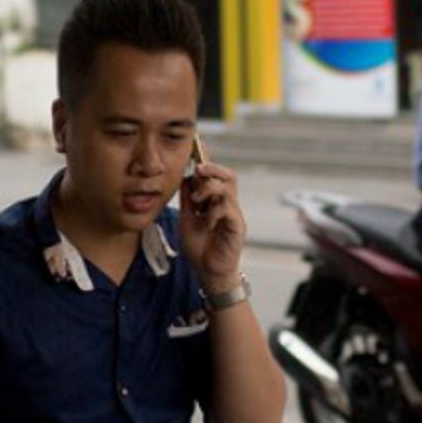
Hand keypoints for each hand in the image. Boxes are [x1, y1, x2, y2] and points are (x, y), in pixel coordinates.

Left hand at [180, 162, 246, 291]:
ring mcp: (233, 215)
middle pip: (228, 176)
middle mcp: (228, 205)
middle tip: (198, 170)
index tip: (196, 150)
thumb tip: (184, 178)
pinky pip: (229, 210)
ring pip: (229, 189)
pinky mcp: (237, 227)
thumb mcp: (187, 219)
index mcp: (216, 201)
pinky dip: (215, 210)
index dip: (209, 162)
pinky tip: (206, 219)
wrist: (208, 272)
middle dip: (213, 169)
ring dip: (210, 188)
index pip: (217, 176)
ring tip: (197, 199)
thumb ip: (187, 201)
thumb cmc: (200, 248)